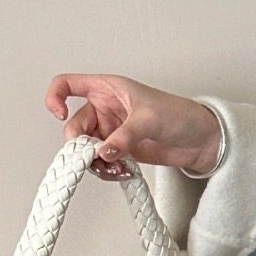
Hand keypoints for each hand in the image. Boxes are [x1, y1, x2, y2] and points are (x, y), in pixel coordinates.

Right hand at [44, 73, 221, 180]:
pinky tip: (124, 172)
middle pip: (74, 126)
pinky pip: (100, 162)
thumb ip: (124, 136)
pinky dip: (106, 170)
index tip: (59, 114)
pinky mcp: (118, 150)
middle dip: (81, 144)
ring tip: (116, 169)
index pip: (67, 84)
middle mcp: (104, 109)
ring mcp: (110, 131)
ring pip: (85, 148)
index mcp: (107, 88)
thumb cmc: (180, 115)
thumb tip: (102, 153)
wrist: (201, 140)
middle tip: (95, 156)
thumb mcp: (150, 120)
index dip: (55, 96)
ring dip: (94, 162)